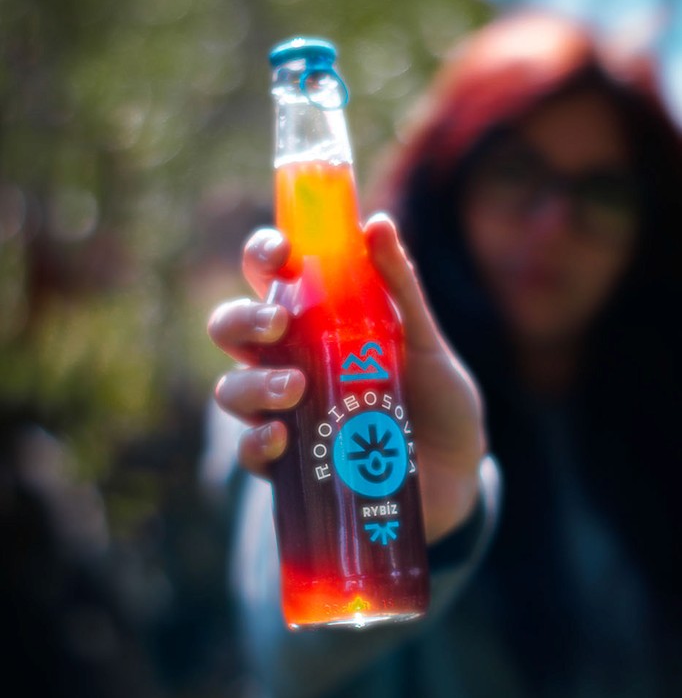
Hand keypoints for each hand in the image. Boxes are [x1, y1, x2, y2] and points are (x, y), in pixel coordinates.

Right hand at [208, 215, 486, 542]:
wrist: (458, 474)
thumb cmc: (438, 399)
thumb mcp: (425, 341)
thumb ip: (402, 287)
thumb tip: (377, 223)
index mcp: (316, 323)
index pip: (268, 277)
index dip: (261, 255)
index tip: (281, 252)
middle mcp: (289, 363)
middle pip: (232, 330)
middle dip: (243, 320)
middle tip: (279, 322)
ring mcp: (285, 415)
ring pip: (232, 390)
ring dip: (253, 384)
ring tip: (296, 388)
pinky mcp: (290, 467)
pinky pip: (250, 452)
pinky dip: (256, 442)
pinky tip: (280, 437)